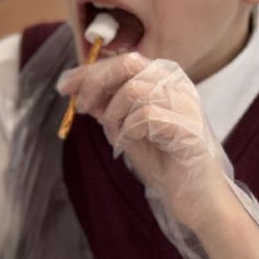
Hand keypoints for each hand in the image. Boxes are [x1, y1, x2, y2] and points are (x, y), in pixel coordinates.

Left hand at [58, 53, 258, 258]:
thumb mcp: (127, 128)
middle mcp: (178, 85)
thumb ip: (109, 106)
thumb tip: (80, 88)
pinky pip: (145, 116)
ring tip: (118, 135)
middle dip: (95, 84)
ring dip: (114, 114)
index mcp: (164, 80)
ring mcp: (186, 104)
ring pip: (134, 90)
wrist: (194, 196)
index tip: (63, 85)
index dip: (88, 71)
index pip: (123, 62)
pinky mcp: (188, 126)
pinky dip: (129, 131)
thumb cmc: (163, 161)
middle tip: (81, 107)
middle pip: (128, 65)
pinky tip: (132, 143)